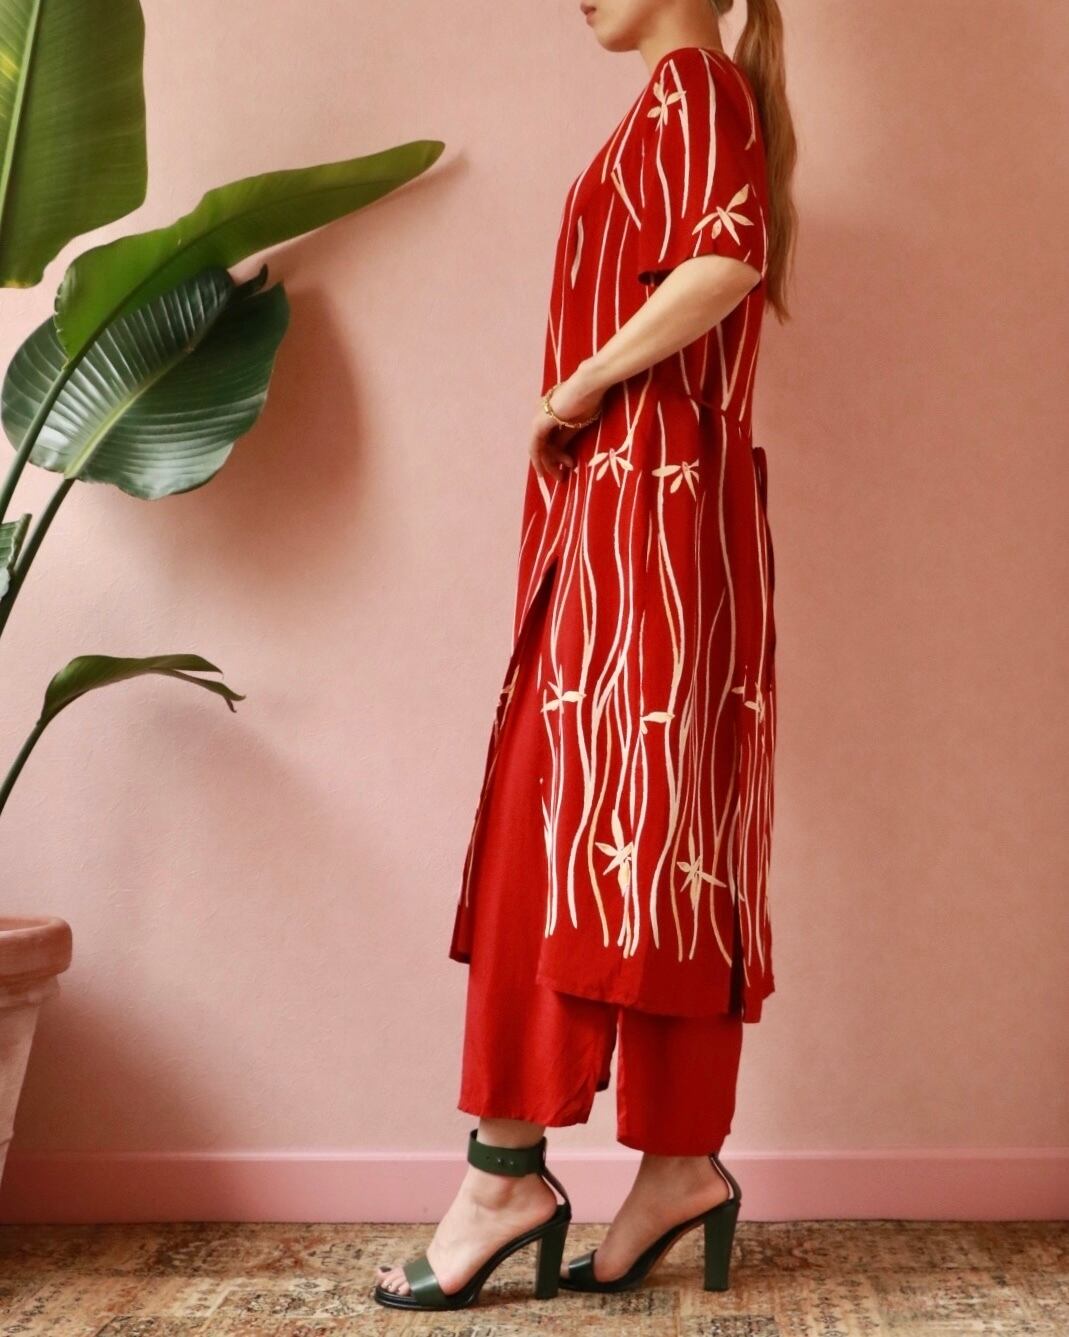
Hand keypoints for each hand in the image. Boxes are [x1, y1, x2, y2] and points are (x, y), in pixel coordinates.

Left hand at [529, 363, 606, 483]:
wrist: (589, 385)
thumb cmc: (590, 399)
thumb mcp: (578, 424)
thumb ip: (566, 437)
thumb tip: (560, 452)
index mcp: (551, 412)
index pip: (551, 439)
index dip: (559, 454)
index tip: (570, 464)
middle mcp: (541, 415)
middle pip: (544, 445)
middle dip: (553, 462)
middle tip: (562, 477)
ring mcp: (538, 418)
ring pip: (540, 448)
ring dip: (549, 464)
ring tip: (561, 476)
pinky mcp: (538, 424)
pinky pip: (535, 447)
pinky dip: (539, 461)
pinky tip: (544, 472)